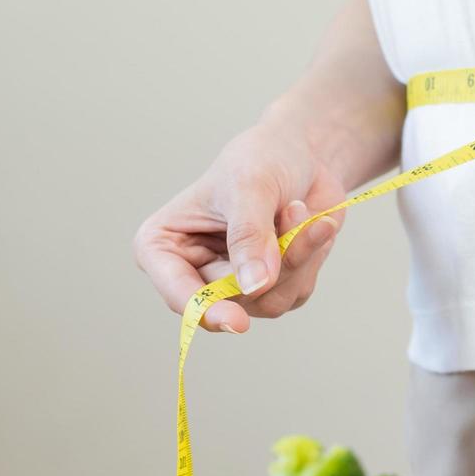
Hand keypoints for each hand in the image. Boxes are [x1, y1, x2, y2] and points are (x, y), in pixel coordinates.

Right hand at [133, 120, 345, 333]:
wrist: (302, 154)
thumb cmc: (261, 158)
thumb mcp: (249, 185)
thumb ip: (248, 236)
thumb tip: (254, 287)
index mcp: (162, 247)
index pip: (177, 293)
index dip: (205, 310)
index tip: (237, 321)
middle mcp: (193, 273)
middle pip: (231, 300)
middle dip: (272, 261)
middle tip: (295, 210)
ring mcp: (234, 286)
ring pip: (268, 301)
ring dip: (296, 256)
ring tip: (299, 209)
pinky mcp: (271, 288)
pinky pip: (296, 291)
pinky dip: (310, 256)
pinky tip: (311, 224)